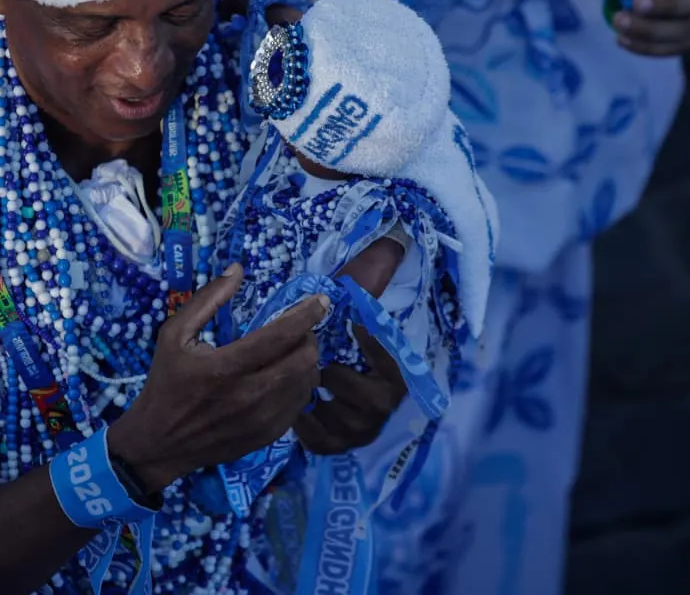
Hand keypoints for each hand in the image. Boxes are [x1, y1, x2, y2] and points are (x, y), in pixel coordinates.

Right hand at [109, 264, 325, 490]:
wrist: (160, 442)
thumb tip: (238, 269)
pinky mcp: (268, 436)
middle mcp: (249, 394)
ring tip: (295, 351)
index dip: (306, 315)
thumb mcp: (174, 335)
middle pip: (303, 360)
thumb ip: (207, 300)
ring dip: (307, 361)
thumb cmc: (166, 383)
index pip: (280, 336)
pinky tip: (287, 377)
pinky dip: (300, 385)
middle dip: (309, 338)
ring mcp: (262, 419)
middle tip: (301, 329)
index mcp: (226, 366)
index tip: (322, 301)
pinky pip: (300, 405)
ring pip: (306, 382)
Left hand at [295, 235, 406, 454]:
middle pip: (376, 400)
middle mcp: (382, 404)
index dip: (378, 350)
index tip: (355, 329)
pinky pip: (322, 442)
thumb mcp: (342, 310)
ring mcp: (359, 430)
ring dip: (324, 403)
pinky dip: (307, 427)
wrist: (301, 380)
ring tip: (304, 385)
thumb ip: (365, 281)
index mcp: (391, 372)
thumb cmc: (326, 337)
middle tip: (319, 362)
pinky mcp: (333, 446)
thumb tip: (393, 242)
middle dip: (344, 379)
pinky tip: (292, 408)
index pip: (397, 365)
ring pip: (349, 425)